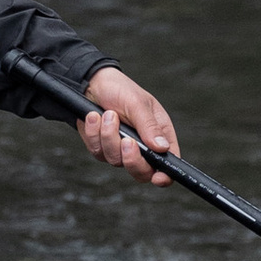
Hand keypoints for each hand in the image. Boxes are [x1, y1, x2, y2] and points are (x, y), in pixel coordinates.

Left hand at [79, 65, 178, 182]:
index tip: (158, 177)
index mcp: (159, 135)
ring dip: (109, 136)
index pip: (168, 163)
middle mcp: (142, 147)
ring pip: (116, 160)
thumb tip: (162, 148)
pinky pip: (97, 152)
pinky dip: (95, 133)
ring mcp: (120, 150)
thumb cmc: (121, 90)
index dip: (165, 175)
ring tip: (108, 114)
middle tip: (127, 141)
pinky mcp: (101, 148)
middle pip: (142, 172)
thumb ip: (149, 126)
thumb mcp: (138, 103)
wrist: (92, 84)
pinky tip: (94, 116)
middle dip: (132, 159)